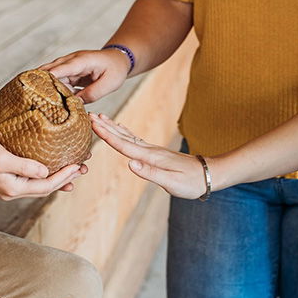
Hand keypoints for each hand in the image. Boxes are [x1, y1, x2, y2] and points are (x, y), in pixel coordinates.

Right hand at [0, 135, 85, 199]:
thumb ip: (25, 166)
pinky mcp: (7, 179)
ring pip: (39, 185)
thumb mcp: (3, 157)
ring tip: (72, 170)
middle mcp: (12, 192)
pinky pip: (32, 180)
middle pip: (45, 188)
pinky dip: (45, 175)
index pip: (46, 186)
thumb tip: (46, 172)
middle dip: (65, 178)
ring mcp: (10, 187)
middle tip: (81, 167)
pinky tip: (51, 169)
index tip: (78, 165)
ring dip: (57, 178)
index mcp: (13, 188)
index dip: (64, 176)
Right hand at [41, 49, 130, 102]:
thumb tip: (75, 103)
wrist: (119, 59)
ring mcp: (69, 66)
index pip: (61, 68)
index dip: (48, 76)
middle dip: (39, 80)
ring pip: (52, 75)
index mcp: (82, 61)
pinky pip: (57, 80)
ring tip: (32, 98)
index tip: (35, 85)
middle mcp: (72, 61)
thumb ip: (92, 94)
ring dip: (45, 86)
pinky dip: (52, 88)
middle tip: (26, 93)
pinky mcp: (69, 72)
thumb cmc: (115, 69)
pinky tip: (46, 99)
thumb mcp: (109, 84)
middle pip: (51, 70)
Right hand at [90, 112, 208, 199]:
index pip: (124, 144)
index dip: (107, 135)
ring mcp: (153, 150)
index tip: (93, 123)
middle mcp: (150, 150)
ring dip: (113, 127)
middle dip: (106, 127)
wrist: (207, 175)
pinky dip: (124, 133)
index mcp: (151, 157)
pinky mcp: (155, 153)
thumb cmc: (191, 182)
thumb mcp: (171, 182)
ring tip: (100, 118)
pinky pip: (135, 140)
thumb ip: (150, 173)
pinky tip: (121, 129)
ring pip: (128, 136)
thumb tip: (130, 163)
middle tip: (90, 115)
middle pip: (123, 136)